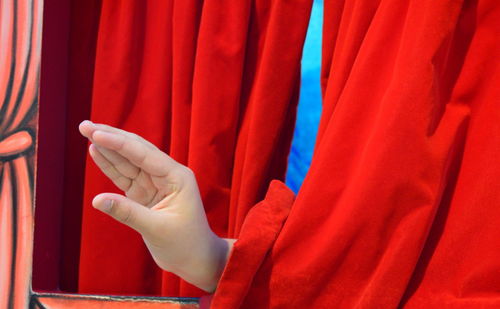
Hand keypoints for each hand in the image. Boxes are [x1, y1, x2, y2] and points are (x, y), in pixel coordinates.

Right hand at [79, 120, 232, 291]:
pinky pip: (125, 177)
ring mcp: (155, 183)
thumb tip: (97, 200)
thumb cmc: (184, 244)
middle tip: (84, 125)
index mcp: (177, 177)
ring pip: (128, 161)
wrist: (195, 259)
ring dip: (108, 148)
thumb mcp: (158, 229)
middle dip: (110, 137)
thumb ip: (128, 213)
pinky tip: (97, 152)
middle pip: (135, 151)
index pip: (144, 154)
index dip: (119, 143)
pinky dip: (111, 166)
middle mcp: (167, 174)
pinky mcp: (145, 194)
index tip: (96, 133)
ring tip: (86, 132)